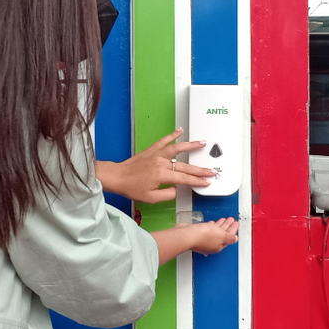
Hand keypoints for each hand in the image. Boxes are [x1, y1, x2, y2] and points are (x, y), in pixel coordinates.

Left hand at [95, 128, 215, 202]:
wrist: (117, 177)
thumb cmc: (131, 187)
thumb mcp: (151, 198)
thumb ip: (167, 195)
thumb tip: (176, 189)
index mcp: (162, 175)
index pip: (185, 178)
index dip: (197, 181)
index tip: (206, 182)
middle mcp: (161, 163)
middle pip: (185, 166)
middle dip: (200, 169)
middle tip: (211, 171)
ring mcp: (157, 155)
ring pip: (177, 148)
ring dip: (191, 146)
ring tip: (203, 144)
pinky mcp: (151, 150)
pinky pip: (164, 141)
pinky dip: (172, 135)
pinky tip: (180, 131)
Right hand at [187, 217, 239, 255]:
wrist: (187, 235)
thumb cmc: (202, 237)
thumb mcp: (221, 235)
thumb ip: (229, 237)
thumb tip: (235, 239)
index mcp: (219, 246)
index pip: (229, 237)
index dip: (233, 229)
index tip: (236, 224)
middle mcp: (212, 244)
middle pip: (222, 234)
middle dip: (228, 226)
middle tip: (232, 221)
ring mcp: (204, 239)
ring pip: (215, 231)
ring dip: (221, 225)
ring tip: (224, 220)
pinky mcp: (198, 234)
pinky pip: (208, 229)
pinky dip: (212, 226)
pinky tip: (212, 223)